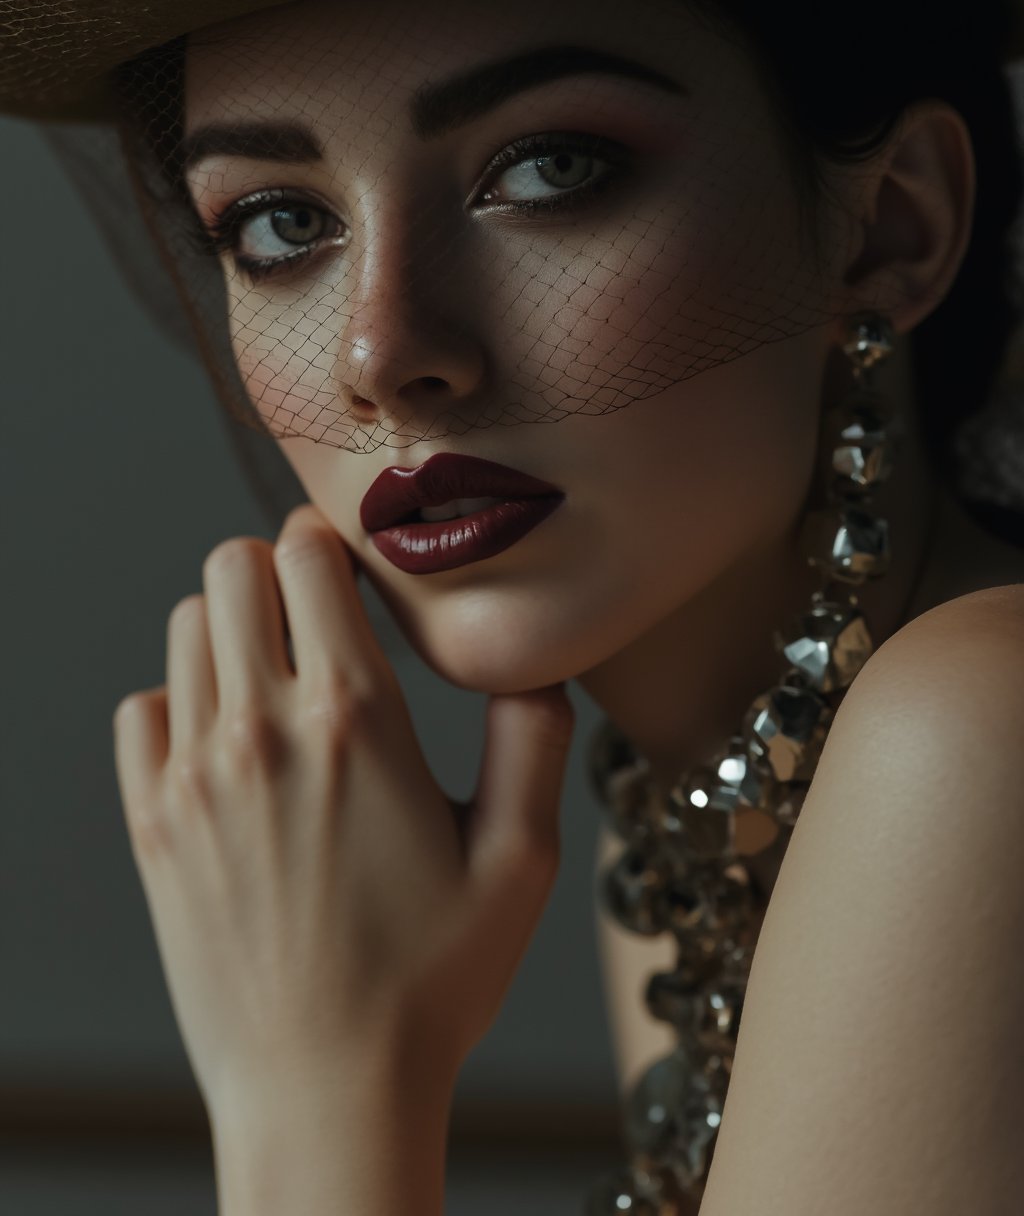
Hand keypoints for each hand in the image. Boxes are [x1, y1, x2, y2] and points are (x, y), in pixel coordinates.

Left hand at [112, 502, 574, 1124]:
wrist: (326, 1091)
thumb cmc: (432, 983)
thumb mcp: (521, 861)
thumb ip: (534, 737)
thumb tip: (529, 660)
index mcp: (353, 719)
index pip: (305, 554)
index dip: (333, 545)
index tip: (358, 576)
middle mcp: (260, 730)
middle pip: (230, 567)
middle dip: (277, 570)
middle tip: (319, 616)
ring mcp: (194, 775)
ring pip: (185, 628)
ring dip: (232, 630)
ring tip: (280, 679)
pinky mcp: (153, 824)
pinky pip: (141, 709)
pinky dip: (179, 700)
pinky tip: (229, 741)